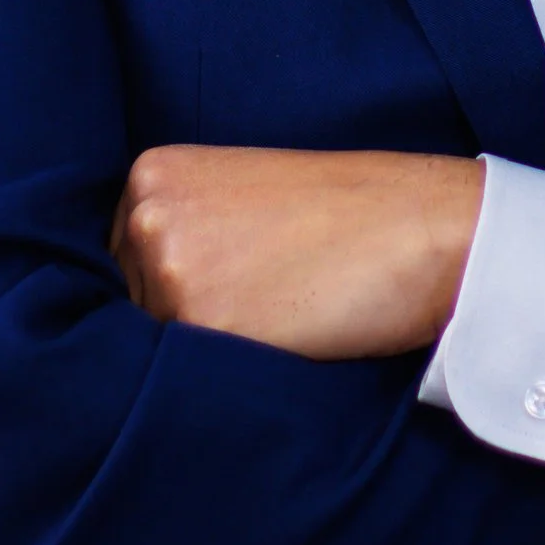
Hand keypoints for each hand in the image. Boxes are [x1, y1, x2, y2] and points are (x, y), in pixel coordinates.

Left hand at [111, 146, 485, 358]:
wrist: (422, 225)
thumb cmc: (346, 212)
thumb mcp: (243, 195)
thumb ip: (184, 227)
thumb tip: (135, 299)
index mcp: (151, 173)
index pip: (121, 264)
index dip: (173, 286)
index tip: (234, 278)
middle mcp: (145, 216)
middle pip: (129, 307)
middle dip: (182, 318)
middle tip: (264, 294)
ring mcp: (168, 269)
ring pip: (154, 347)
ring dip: (205, 348)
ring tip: (277, 310)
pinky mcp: (203, 321)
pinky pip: (191, 372)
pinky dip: (230, 368)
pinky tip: (283, 334)